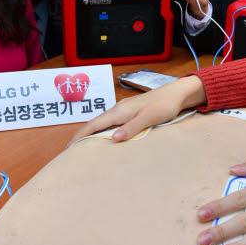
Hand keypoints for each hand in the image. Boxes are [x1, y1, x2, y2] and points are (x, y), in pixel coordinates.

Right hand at [68, 74, 206, 143]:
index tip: (69, 147)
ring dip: (93, 133)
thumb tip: (114, 138)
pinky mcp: (130, 111)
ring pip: (103, 122)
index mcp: (120, 111)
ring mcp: (124, 109)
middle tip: (73, 150)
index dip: (80, 135)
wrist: (176, 94)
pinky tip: (106, 136)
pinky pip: (112, 122)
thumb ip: (132, 128)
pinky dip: (104, 130)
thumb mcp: (149, 118)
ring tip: (85, 146)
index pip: (94, 124)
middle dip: (82, 135)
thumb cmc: (164, 105)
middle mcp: (118, 109)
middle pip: (95, 123)